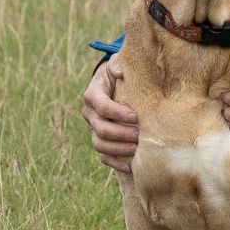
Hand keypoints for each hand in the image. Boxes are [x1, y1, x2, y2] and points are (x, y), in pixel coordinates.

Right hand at [82, 55, 138, 172]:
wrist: (115, 84)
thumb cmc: (120, 74)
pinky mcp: (100, 140)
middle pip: (100, 128)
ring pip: (100, 144)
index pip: (101, 105)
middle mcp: (90, 113)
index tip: (135, 117)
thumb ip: (119, 64)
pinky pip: (103, 156)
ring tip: (137, 150)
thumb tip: (121, 71)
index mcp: (93, 93)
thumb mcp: (118, 63)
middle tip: (139, 135)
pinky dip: (115, 162)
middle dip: (121, 134)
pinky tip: (131, 166)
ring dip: (119, 149)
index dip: (117, 113)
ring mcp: (93, 128)